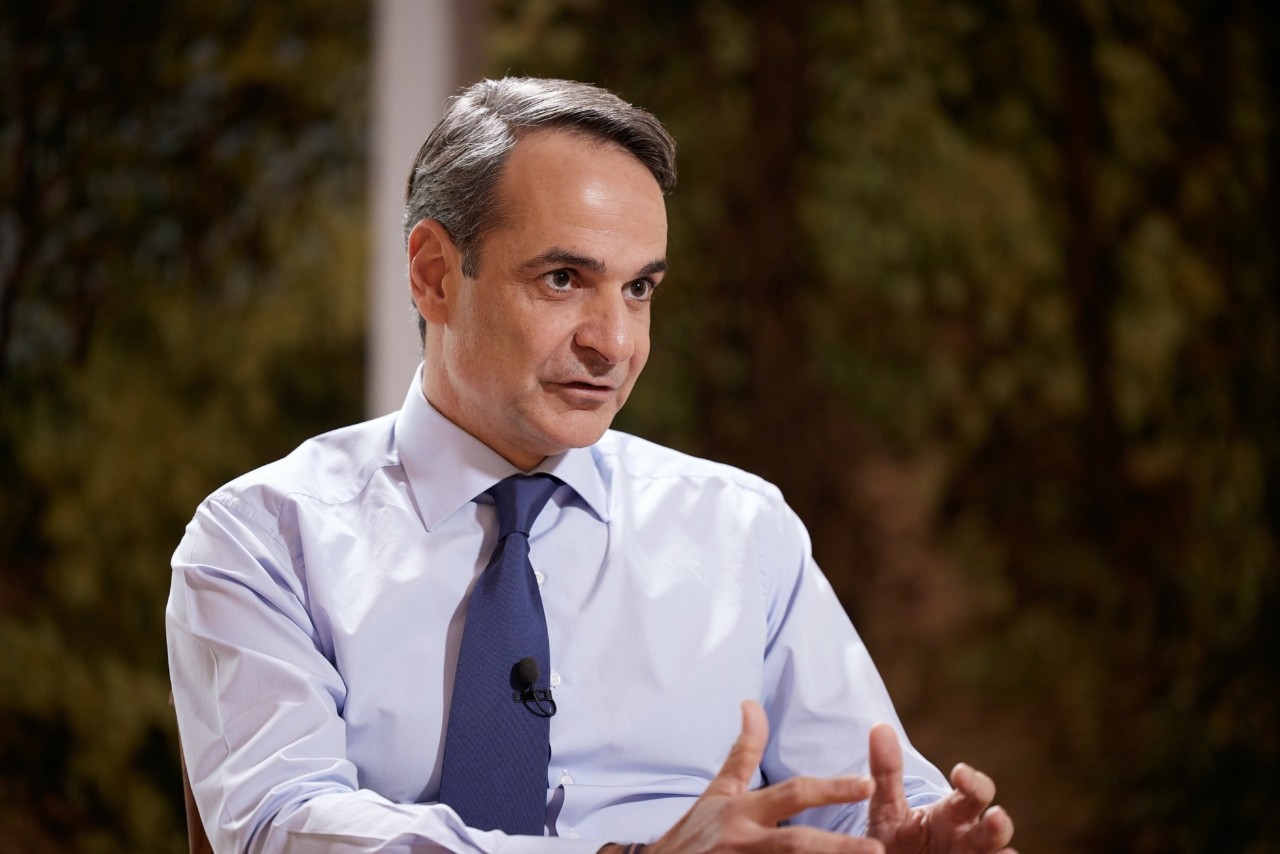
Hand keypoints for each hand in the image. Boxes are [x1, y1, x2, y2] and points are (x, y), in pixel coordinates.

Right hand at [634, 701, 884, 853]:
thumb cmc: (695, 833)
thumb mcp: (718, 791)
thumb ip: (744, 752)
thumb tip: (751, 704)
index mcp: (743, 810)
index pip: (793, 794)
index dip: (831, 789)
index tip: (867, 785)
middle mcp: (743, 840)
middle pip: (797, 843)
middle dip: (838, 848)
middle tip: (878, 850)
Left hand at [865, 723, 1015, 853]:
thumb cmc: (894, 833)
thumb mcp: (886, 804)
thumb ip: (885, 771)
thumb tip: (879, 727)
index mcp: (953, 813)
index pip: (974, 791)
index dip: (972, 781)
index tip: (959, 772)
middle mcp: (967, 839)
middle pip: (994, 829)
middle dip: (998, 824)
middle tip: (996, 815)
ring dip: (1001, 852)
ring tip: (1007, 853)